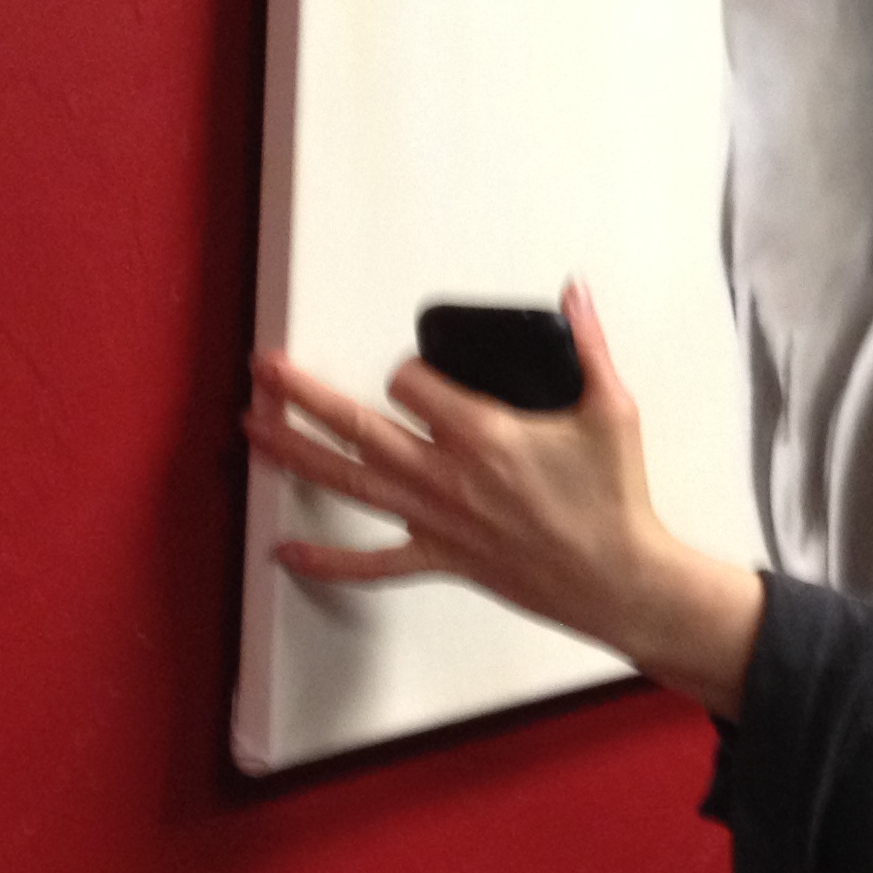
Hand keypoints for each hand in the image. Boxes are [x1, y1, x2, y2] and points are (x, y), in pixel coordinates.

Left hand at [244, 278, 764, 717]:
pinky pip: (371, 563)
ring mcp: (436, 520)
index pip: (413, 383)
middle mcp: (447, 476)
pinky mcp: (439, 558)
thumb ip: (589, 345)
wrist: (619, 579)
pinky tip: (287, 549)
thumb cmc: (615, 501)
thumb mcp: (613, 410)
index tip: (416, 369)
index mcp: (484, 434)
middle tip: (267, 369)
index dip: (408, 369)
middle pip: (356, 427)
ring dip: (294, 454)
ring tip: (253, 429)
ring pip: (348, 482)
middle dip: (303, 394)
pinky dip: (326, 559)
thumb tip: (575, 293)